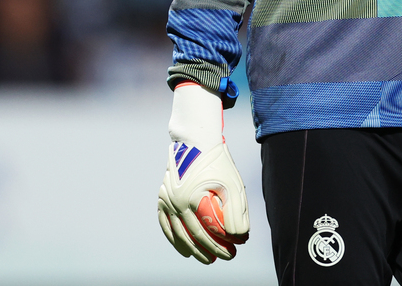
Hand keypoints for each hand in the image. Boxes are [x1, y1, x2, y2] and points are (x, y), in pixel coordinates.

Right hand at [157, 83, 249, 262]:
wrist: (195, 142)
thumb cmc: (217, 163)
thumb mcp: (233, 184)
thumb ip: (237, 211)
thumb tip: (239, 236)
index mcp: (193, 196)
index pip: (210, 229)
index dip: (224, 243)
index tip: (236, 248)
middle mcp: (176, 200)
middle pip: (195, 234)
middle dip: (212, 250)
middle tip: (227, 256)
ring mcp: (167, 199)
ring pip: (179, 233)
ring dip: (193, 250)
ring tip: (208, 259)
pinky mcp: (162, 197)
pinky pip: (165, 224)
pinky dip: (175, 239)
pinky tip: (186, 251)